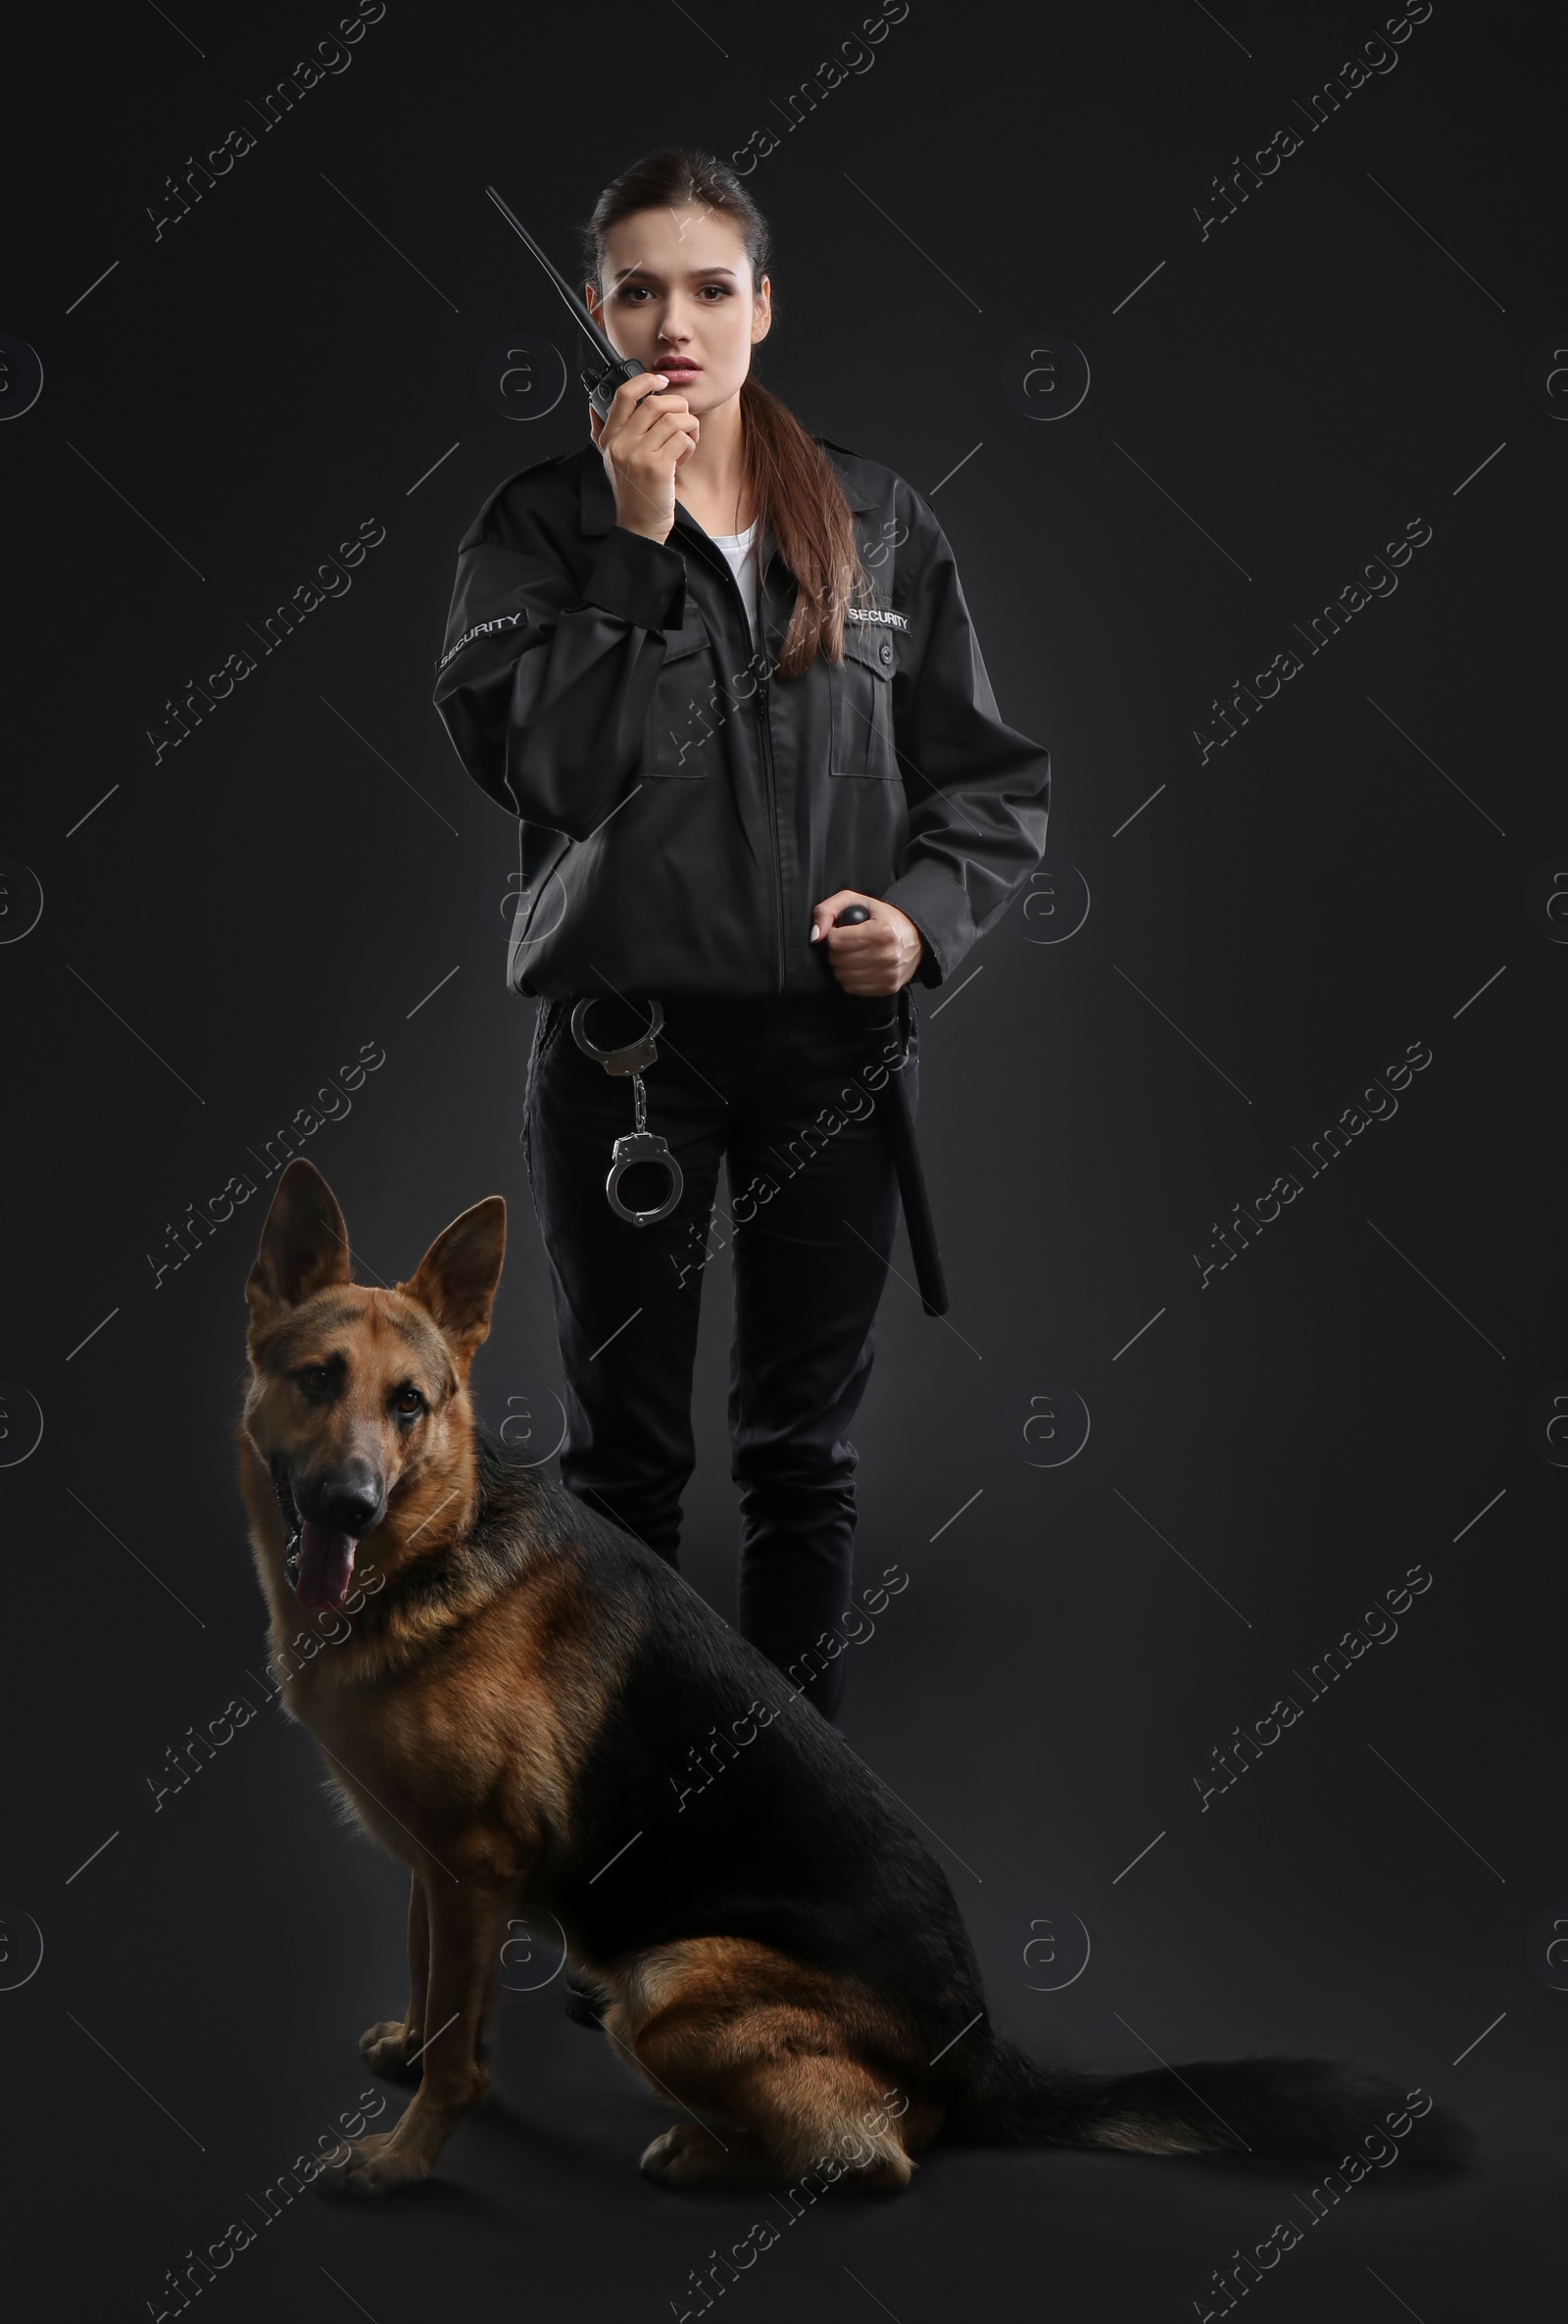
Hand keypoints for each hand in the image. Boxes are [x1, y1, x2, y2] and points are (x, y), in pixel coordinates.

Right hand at [588, 372, 699, 544]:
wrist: (638, 525)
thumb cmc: (632, 492)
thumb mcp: (611, 459)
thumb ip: (602, 431)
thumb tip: (594, 404)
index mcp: (610, 437)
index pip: (624, 394)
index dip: (645, 380)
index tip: (660, 381)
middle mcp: (621, 443)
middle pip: (654, 403)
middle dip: (677, 407)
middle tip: (682, 421)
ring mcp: (638, 455)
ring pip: (673, 418)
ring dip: (688, 426)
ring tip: (686, 441)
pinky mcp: (657, 467)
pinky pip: (681, 438)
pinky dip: (690, 444)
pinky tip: (683, 458)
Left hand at [809, 892, 923, 994]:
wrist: (916, 937)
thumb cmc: (884, 918)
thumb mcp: (856, 901)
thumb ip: (827, 910)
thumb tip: (816, 935)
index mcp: (881, 932)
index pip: (836, 941)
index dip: (833, 935)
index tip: (841, 932)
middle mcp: (887, 955)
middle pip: (838, 960)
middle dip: (837, 950)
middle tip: (848, 943)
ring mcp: (888, 974)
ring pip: (842, 976)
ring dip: (842, 965)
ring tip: (854, 954)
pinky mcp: (887, 987)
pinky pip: (852, 988)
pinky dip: (851, 978)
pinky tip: (860, 966)